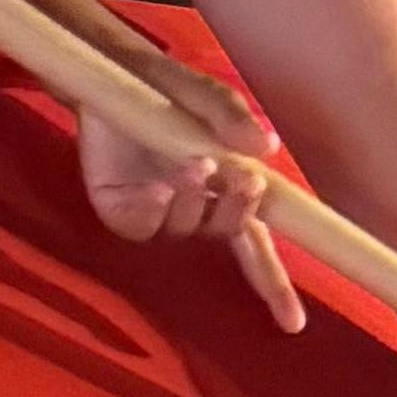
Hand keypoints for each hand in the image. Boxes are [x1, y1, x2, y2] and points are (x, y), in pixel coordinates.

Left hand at [71, 31, 302, 336]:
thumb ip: (230, 115)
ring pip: (185, 229)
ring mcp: (154, 211)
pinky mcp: (117, 208)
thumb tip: (267, 147)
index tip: (293, 324)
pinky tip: (157, 188)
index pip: (256, 244)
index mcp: (223, 188)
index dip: (274, 285)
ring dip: (195, 203)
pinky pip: (142, 226)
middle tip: (245, 182)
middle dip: (239, 215)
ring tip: (195, 165)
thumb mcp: (202, 95)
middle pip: (227, 236)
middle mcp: (192, 207)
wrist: (103, 72)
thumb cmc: (160, 88)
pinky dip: (154, 210)